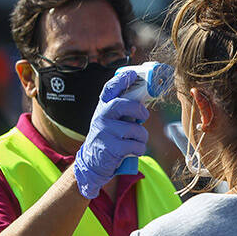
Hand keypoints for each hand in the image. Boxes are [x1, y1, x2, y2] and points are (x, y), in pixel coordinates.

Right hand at [73, 71, 148, 198]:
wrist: (92, 162)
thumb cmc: (108, 137)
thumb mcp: (111, 120)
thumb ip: (123, 109)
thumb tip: (144, 97)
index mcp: (103, 107)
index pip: (110, 89)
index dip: (121, 80)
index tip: (132, 73)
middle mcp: (101, 117)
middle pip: (122, 105)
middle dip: (138, 110)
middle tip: (143, 116)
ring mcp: (104, 132)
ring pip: (133, 129)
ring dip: (141, 136)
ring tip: (137, 140)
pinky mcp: (110, 148)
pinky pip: (135, 145)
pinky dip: (139, 149)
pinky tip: (133, 151)